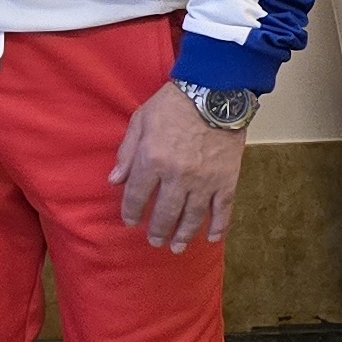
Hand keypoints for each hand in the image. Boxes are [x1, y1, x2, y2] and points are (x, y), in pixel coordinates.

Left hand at [110, 83, 248, 250]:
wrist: (214, 95)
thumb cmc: (171, 105)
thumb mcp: (140, 121)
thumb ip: (126, 153)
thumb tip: (114, 181)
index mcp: (152, 160)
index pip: (136, 195)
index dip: (131, 211)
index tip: (129, 221)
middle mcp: (177, 176)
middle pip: (164, 212)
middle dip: (157, 229)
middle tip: (154, 241)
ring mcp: (205, 181)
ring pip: (192, 217)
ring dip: (183, 235)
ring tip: (175, 247)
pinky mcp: (227, 181)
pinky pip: (223, 210)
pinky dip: (217, 227)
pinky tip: (210, 239)